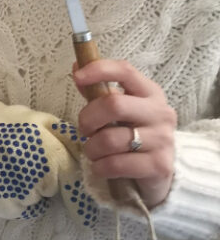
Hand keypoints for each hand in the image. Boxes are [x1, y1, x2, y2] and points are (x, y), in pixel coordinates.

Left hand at [74, 58, 176, 208]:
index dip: (99, 70)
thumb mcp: (119, 110)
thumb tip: (77, 67)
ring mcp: (163, 140)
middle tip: (84, 130)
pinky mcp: (159, 166)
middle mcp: (161, 113)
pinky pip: (116, 164)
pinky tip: (101, 167)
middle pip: (114, 105)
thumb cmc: (134, 134)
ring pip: (111, 139)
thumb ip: (98, 92)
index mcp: (150, 93)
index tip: (77, 77)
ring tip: (93, 152)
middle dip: (88, 119)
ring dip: (92, 148)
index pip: (125, 71)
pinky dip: (100, 167)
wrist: (159, 172)